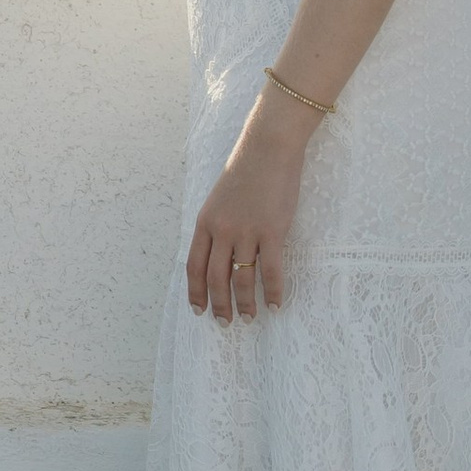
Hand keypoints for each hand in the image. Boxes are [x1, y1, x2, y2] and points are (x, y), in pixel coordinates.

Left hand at [187, 109, 309, 322]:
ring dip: (245, 303)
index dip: (196, 292)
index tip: (199, 310)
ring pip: (242, 278)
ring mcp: (246, 231)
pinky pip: (271, 270)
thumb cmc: (246, 170)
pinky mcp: (272, 230)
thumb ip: (217, 225)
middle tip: (226, 323)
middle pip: (215, 278)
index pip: (194, 266)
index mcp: (205, 221)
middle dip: (220, 305)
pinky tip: (276, 305)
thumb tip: (219, 254)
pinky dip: (274, 292)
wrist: (268, 147)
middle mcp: (222, 230)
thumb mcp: (219, 198)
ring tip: (250, 318)